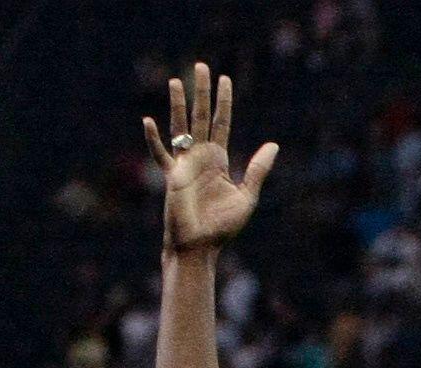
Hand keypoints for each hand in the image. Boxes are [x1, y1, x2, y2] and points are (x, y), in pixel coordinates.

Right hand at [142, 62, 276, 254]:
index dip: (224, 102)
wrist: (200, 248)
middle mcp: (199, 157)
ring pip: (180, 127)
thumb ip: (257, 170)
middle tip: (201, 66)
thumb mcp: (247, 196)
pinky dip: (153, 140)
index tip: (225, 79)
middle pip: (201, 117)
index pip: (221, 123)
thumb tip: (273, 144)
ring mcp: (184, 165)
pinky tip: (148, 121)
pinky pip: (160, 155)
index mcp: (217, 159)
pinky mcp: (172, 177)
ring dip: (178, 105)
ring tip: (175, 82)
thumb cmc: (222, 226)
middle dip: (201, 92)